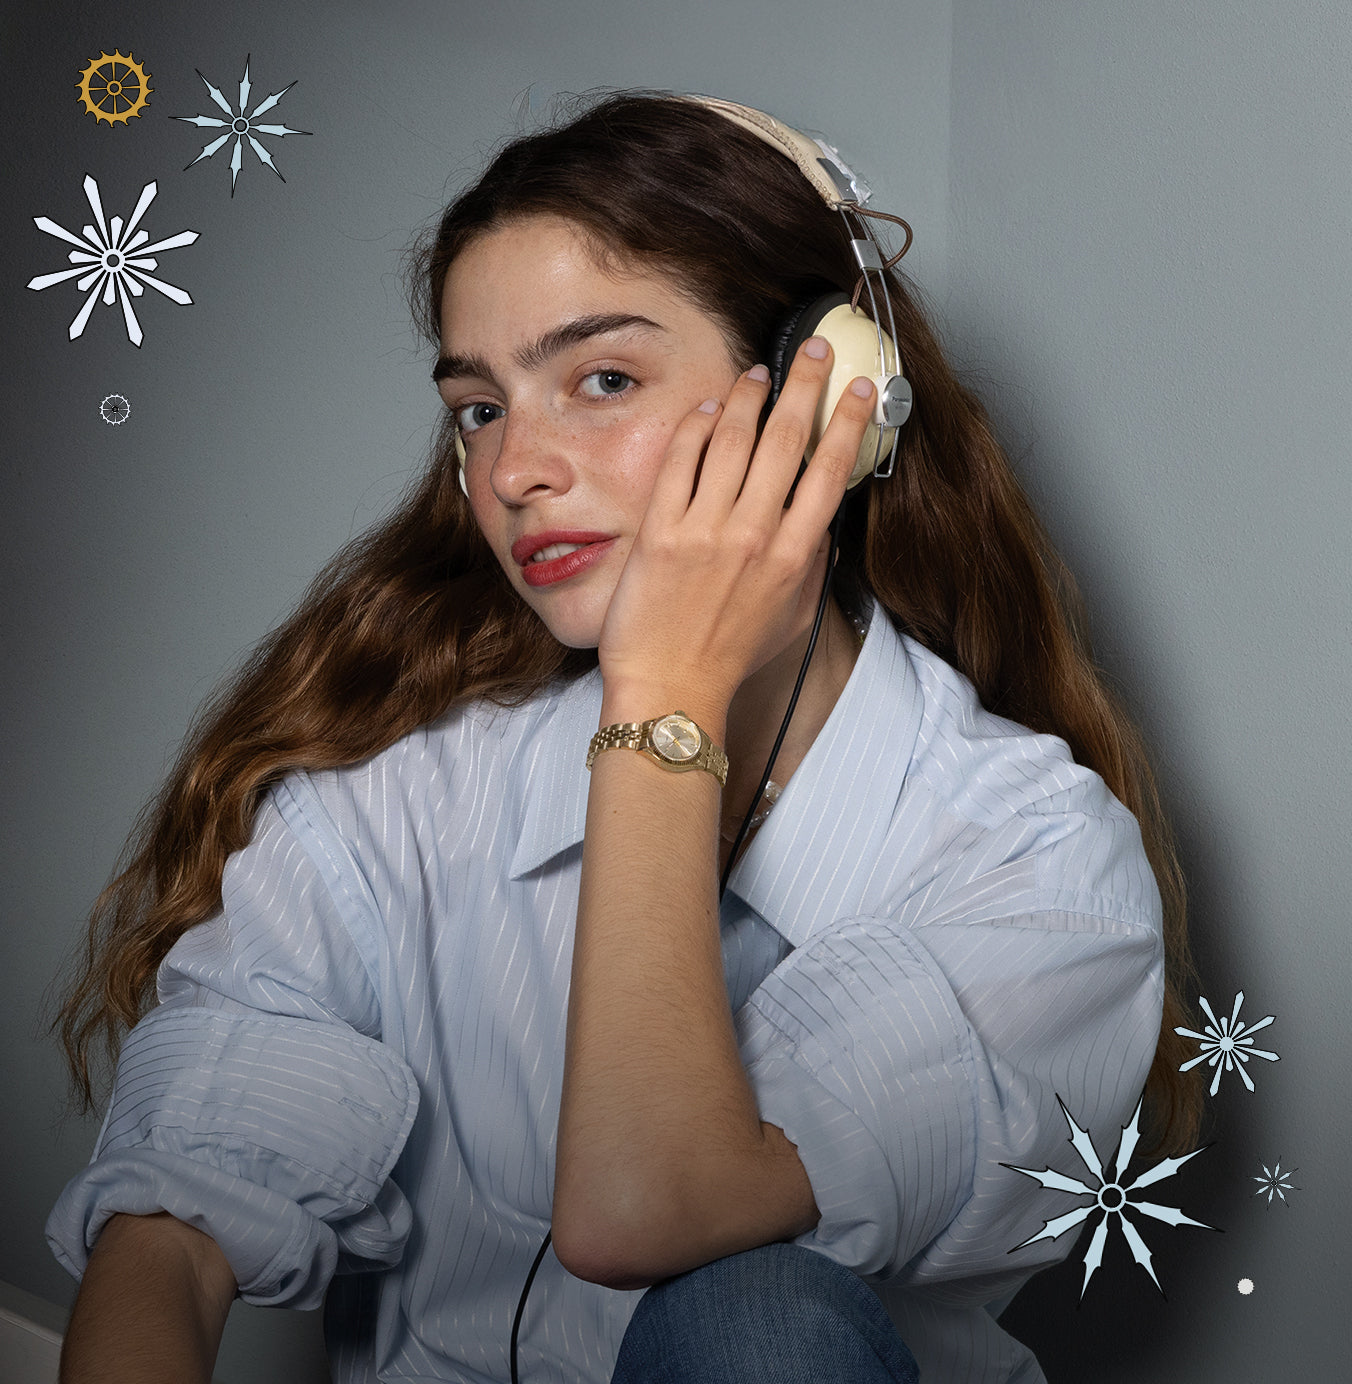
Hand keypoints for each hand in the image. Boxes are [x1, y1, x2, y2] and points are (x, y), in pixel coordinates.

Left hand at [597, 337, 876, 718]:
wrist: (673, 686)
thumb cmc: (730, 655)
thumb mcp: (793, 614)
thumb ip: (812, 564)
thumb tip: (820, 520)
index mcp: (794, 555)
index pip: (831, 469)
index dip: (848, 420)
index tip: (858, 388)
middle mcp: (754, 535)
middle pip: (787, 438)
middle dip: (805, 383)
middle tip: (812, 350)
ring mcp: (705, 530)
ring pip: (734, 438)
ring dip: (750, 395)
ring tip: (758, 374)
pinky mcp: (660, 529)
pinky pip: (681, 459)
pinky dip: (698, 425)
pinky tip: (710, 408)